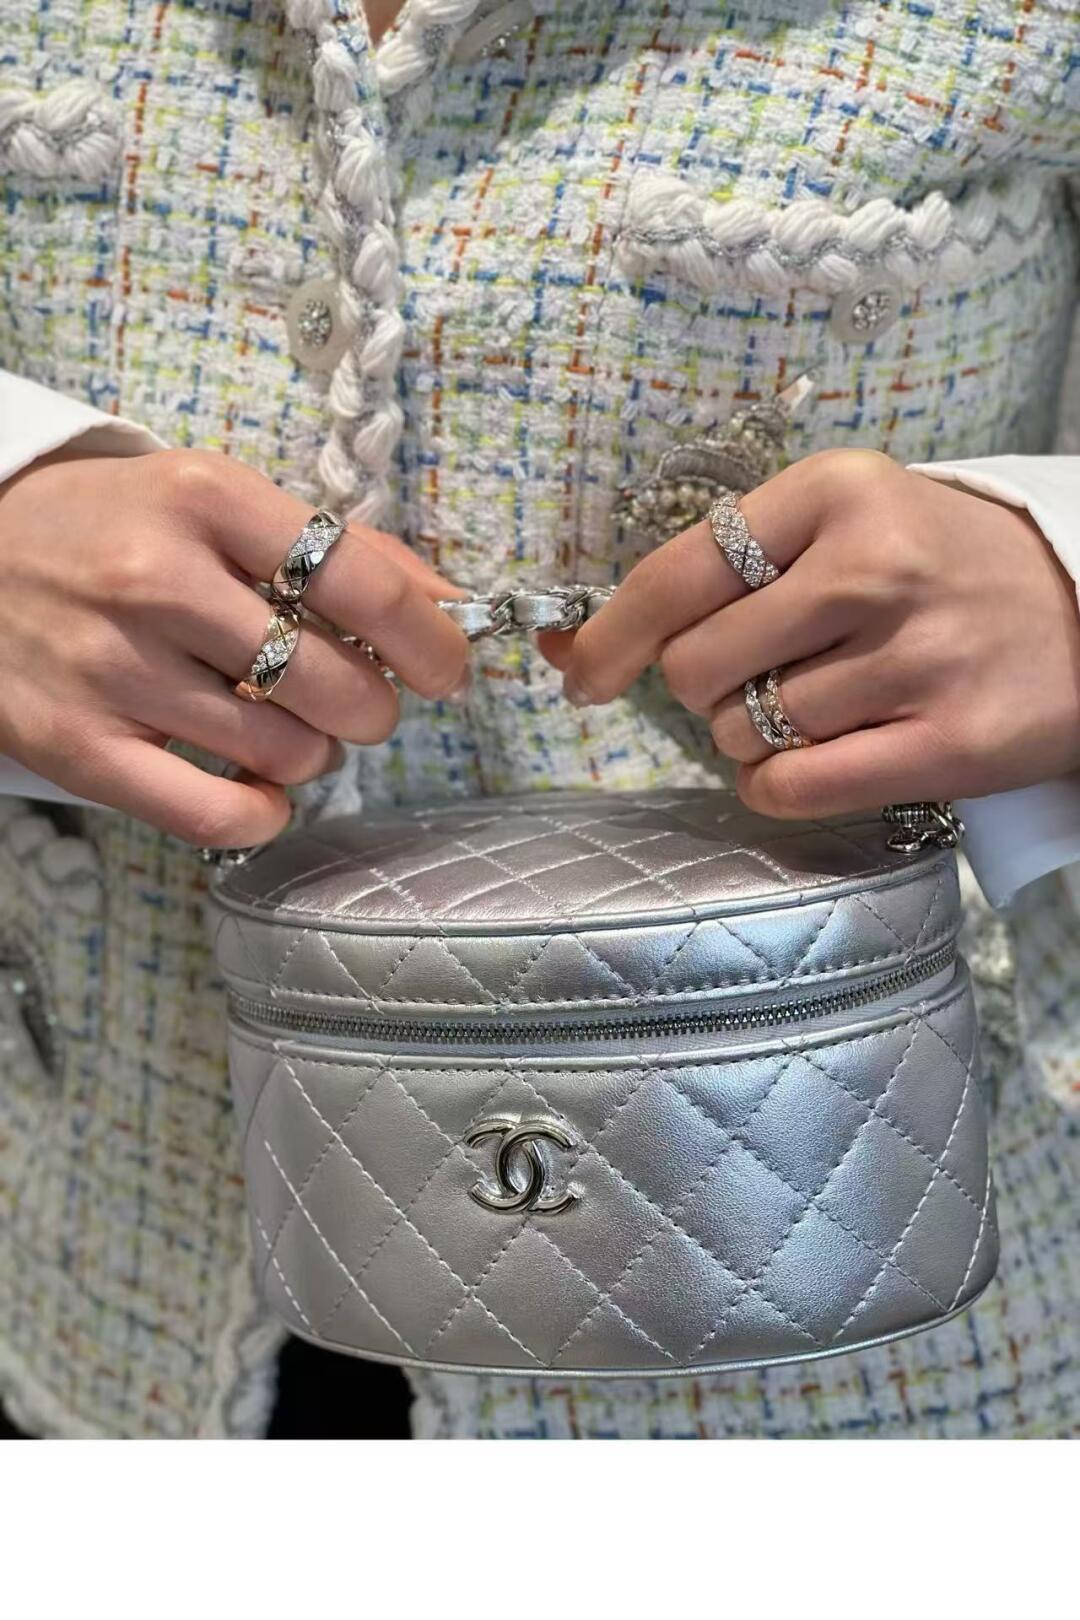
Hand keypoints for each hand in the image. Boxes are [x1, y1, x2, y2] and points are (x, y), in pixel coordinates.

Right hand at [0, 448, 469, 845]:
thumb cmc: (116, 529)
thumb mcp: (218, 501)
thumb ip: (339, 548)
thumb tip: (454, 602)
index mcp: (206, 498)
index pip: (364, 586)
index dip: (433, 642)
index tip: (445, 669)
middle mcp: (157, 579)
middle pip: (336, 686)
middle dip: (372, 709)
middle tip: (351, 700)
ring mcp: (111, 667)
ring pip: (288, 753)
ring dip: (313, 753)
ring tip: (282, 724)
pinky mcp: (77, 746)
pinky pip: (217, 815)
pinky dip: (263, 811)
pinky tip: (256, 784)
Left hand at [542, 450, 1079, 816]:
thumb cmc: (938, 565)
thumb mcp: (842, 523)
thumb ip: (718, 570)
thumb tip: (571, 648)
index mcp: (837, 493)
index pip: (677, 574)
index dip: (611, 637)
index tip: (584, 674)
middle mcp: (873, 569)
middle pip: (698, 668)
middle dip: (705, 688)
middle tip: (762, 673)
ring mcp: (915, 659)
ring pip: (745, 734)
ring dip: (753, 737)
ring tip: (820, 705)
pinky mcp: (949, 744)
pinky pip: (794, 789)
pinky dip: (776, 786)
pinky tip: (809, 760)